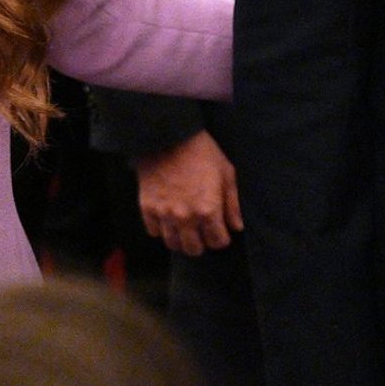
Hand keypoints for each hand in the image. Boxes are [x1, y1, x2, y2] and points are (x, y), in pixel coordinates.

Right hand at [134, 130, 241, 255]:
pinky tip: (168, 218)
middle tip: (203, 230)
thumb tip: (237, 226)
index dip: (222, 237)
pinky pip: (154, 231)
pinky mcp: (147, 208)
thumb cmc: (202, 152)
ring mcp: (164, 215)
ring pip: (173, 244)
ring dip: (182, 239)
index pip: (218, 242)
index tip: (221, 229)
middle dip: (202, 242)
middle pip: (194, 249)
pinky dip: (161, 228)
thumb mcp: (226, 173)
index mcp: (208, 211)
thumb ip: (232, 204)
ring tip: (186, 229)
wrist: (168, 136)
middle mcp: (185, 218)